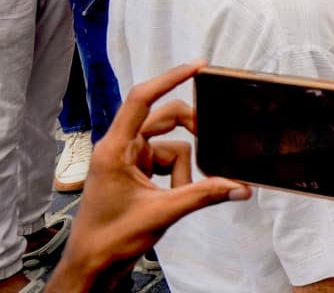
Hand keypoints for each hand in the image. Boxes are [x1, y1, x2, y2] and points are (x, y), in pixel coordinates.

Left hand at [46, 62, 248, 292]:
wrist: (92, 266)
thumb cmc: (110, 239)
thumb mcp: (162, 213)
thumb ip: (204, 195)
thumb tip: (241, 187)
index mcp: (115, 149)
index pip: (141, 100)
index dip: (169, 78)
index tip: (198, 67)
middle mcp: (120, 147)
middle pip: (164, 118)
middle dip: (192, 130)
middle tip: (216, 139)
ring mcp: (128, 159)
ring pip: (171, 145)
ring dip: (183, 169)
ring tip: (178, 197)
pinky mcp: (136, 171)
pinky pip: (168, 160)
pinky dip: (178, 177)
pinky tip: (174, 198)